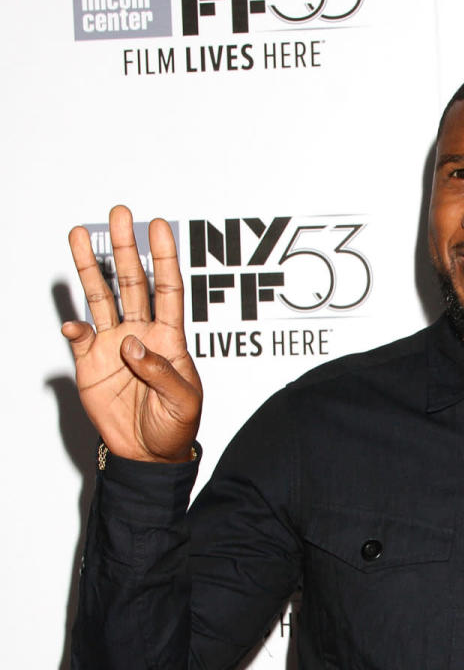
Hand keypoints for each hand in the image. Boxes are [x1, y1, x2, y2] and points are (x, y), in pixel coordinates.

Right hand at [62, 204, 201, 462]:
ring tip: (79, 235)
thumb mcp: (183, 402)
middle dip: (126, 248)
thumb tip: (132, 343)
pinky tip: (73, 324)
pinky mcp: (90, 362)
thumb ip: (162, 371)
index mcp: (169, 339)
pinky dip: (73, 327)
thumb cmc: (176, 426)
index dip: (164, 258)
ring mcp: (113, 345)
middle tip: (120, 215)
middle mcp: (140, 334)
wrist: (149, 454)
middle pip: (133, 282)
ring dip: (91, 268)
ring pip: (101, 297)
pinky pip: (79, 336)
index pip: (168, 290)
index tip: (160, 227)